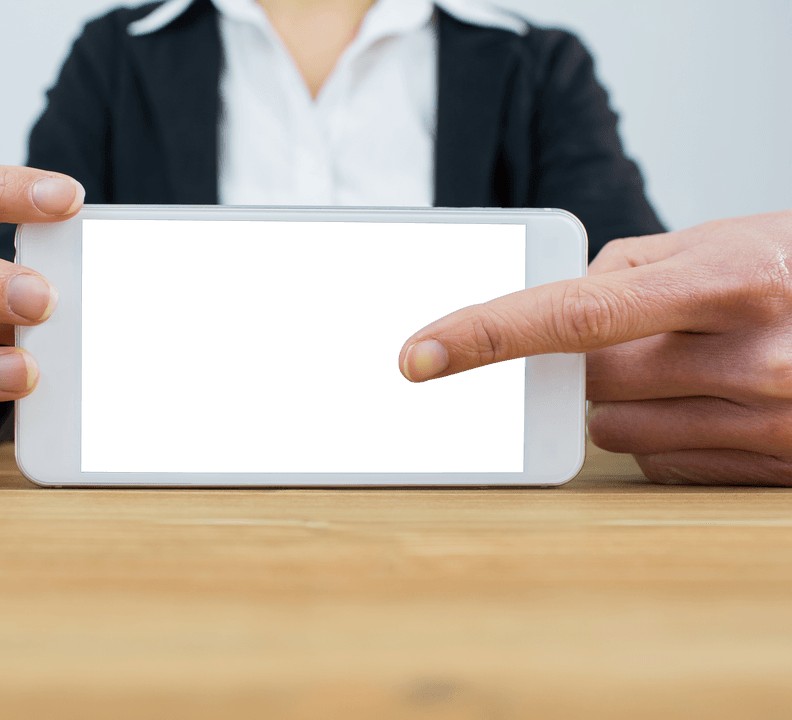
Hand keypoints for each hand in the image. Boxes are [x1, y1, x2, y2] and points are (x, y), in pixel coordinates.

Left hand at [397, 210, 791, 484]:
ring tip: (689, 366)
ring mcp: (768, 422)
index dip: (486, 334)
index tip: (419, 354)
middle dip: (591, 361)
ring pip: (617, 429)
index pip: (574, 312)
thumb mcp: (731, 238)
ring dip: (627, 400)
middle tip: (639, 335)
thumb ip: (634, 266)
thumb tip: (556, 297)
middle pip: (591, 381)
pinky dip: (665, 435)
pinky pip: (662, 464)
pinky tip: (712, 403)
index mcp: (729, 279)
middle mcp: (751, 356)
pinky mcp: (773, 469)